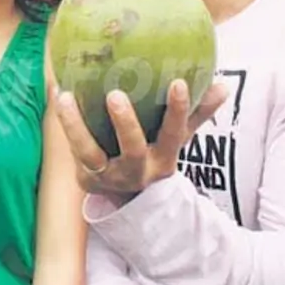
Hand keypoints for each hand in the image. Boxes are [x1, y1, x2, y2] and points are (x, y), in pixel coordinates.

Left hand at [56, 79, 228, 195]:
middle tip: (115, 94)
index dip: (180, 110)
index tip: (178, 82)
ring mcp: (110, 174)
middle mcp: (138, 168)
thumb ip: (199, 113)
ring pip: (91, 152)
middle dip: (125, 122)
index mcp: (164, 156)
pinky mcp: (88, 175)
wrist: (130, 202)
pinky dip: (66, 124)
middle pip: (133, 147)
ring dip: (77, 125)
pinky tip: (59, 94)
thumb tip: (225, 85)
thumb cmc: (156, 154)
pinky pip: (74, 149)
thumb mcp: (178, 139)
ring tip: (66, 97)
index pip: (175, 132)